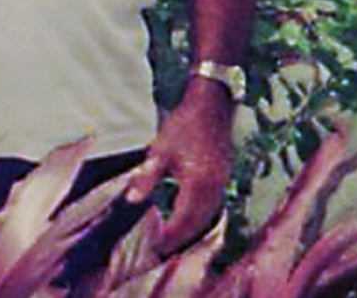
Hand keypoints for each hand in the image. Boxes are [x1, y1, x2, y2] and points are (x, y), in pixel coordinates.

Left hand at [126, 78, 234, 255]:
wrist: (211, 106)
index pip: (184, 220)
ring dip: (192, 230)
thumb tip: (132, 200)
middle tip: (162, 249)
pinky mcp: (224, 178)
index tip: (155, 246)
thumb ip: (147, 177)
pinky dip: (200, 217)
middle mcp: (214, 188)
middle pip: (199, 223)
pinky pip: (213, 206)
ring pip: (208, 216)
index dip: (170, 235)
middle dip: (181, 239)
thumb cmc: (183, 126)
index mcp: (198, 183)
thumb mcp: (160, 151)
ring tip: (173, 239)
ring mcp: (222, 183)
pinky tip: (188, 217)